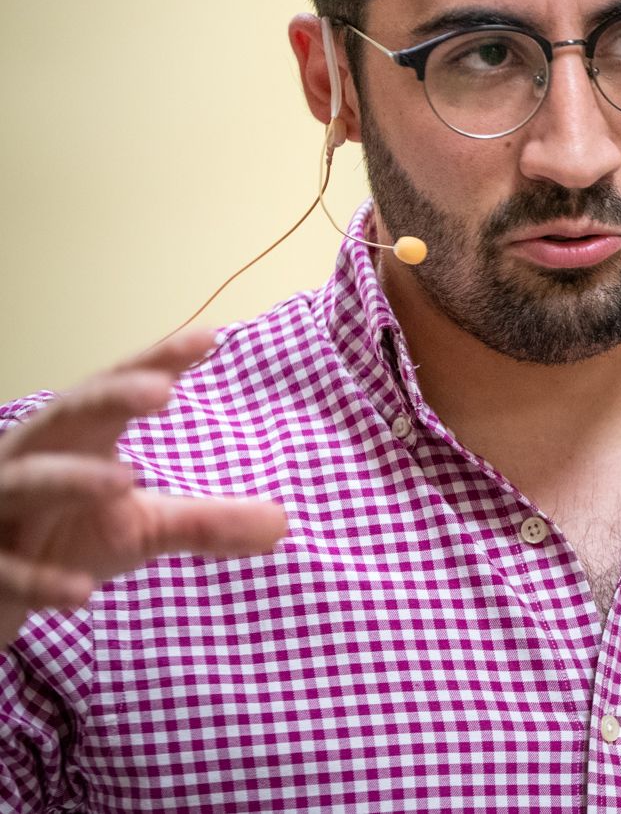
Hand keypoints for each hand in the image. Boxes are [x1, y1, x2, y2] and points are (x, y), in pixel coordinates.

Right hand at [0, 330, 285, 647]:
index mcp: (77, 439)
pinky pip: (8, 571)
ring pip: (27, 481)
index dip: (159, 361)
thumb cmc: (68, 536)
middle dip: (108, 397)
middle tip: (163, 390)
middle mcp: (34, 460)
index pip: (118, 390)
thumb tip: (283, 522)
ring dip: (73, 478)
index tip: (212, 337)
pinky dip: (41, 580)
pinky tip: (82, 592)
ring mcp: (1, 509)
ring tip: (125, 480)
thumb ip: (206, 522)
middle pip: (66, 414)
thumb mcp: (142, 527)